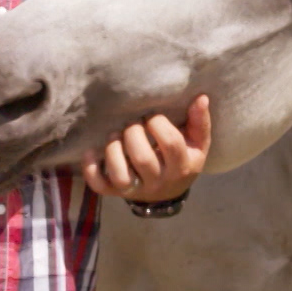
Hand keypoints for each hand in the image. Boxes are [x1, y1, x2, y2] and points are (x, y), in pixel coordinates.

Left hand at [83, 95, 211, 203]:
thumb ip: (199, 122)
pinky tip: (91, 151)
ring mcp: (137, 189)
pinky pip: (100, 186)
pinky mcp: (116, 193)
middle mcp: (159, 181)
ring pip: (120, 175)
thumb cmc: (183, 159)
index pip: (171, 144)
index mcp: (182, 166)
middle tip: (133, 124)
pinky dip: (91, 169)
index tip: (153, 117)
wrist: (169, 192)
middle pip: (143, 158)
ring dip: (113, 150)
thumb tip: (200, 98)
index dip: (159, 124)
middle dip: (133, 133)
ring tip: (115, 136)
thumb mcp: (197, 144)